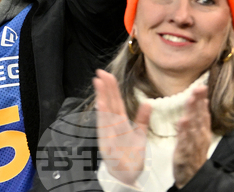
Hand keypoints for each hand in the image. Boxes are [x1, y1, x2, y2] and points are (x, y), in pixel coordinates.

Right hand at [94, 69, 150, 186]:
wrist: (127, 174)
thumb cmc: (131, 155)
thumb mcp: (140, 134)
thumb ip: (143, 119)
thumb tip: (148, 103)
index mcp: (120, 122)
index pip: (115, 101)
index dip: (112, 88)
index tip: (107, 74)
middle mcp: (112, 125)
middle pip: (109, 103)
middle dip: (105, 88)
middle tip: (100, 72)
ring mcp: (108, 132)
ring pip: (105, 112)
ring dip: (101, 97)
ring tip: (98, 83)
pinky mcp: (106, 141)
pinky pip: (105, 127)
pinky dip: (102, 115)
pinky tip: (101, 104)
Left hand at [173, 85, 211, 187]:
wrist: (191, 176)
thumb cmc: (193, 153)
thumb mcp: (196, 134)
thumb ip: (199, 119)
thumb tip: (201, 102)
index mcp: (200, 130)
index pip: (202, 112)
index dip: (202, 99)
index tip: (201, 85)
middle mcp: (199, 136)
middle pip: (199, 116)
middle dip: (198, 102)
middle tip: (199, 87)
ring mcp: (192, 144)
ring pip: (193, 126)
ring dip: (193, 112)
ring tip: (191, 99)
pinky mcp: (184, 152)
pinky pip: (185, 140)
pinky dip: (185, 131)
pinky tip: (183, 121)